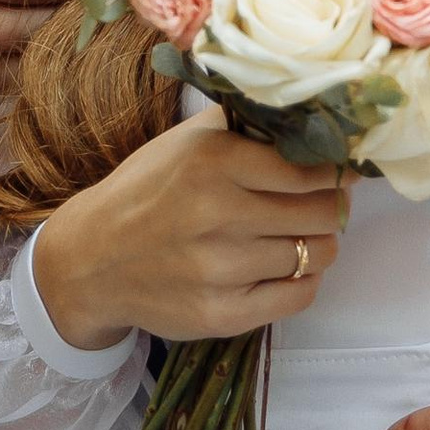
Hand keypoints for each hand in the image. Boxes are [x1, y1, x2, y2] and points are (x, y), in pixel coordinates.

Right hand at [31, 109, 350, 350]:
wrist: (90, 260)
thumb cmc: (148, 191)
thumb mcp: (189, 141)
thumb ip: (248, 124)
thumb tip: (315, 114)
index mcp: (212, 161)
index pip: (309, 168)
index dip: (333, 169)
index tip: (339, 168)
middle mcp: (216, 214)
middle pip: (322, 213)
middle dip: (332, 206)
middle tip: (325, 202)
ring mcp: (218, 270)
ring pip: (315, 254)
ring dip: (318, 243)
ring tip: (301, 234)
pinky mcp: (219, 315)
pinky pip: (298, 297)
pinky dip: (304, 280)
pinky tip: (288, 267)